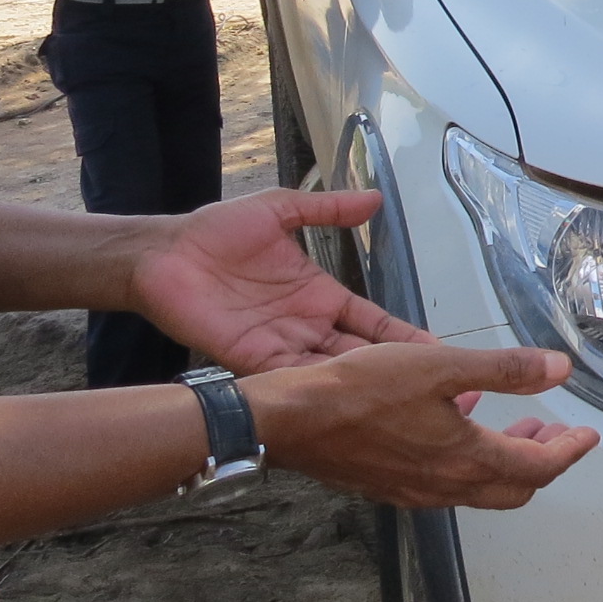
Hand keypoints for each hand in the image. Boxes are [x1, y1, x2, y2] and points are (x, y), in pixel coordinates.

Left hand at [128, 188, 432, 373]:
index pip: (372, 321)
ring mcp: (281, 346)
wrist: (164, 254)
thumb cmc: (215, 231)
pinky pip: (293, 378)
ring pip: (332, 373)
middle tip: (435, 390)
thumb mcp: (280, 209)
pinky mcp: (253, 360)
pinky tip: (348, 399)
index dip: (403, 335)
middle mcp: (306, 326)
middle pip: (361, 355)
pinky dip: (319, 389)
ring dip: (362, 387)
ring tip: (400, 403)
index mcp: (318, 295)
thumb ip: (327, 209)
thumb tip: (374, 198)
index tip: (438, 350)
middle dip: (395, 373)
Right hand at [244, 343, 601, 508]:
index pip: (539, 467)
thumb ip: (505, 369)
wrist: (292, 422)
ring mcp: (417, 491)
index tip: (588, 436)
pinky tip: (455, 426)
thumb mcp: (440, 365)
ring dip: (506, 461)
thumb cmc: (360, 390)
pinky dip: (467, 461)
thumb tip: (558, 369)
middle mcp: (446, 486)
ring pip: (480, 488)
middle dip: (542, 460)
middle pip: (514, 487)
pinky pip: (445, 483)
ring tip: (514, 427)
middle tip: (556, 433)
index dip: (569, 451)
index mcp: (467, 459)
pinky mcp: (390, 486)